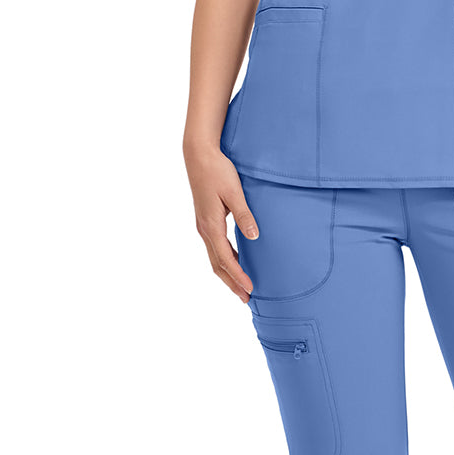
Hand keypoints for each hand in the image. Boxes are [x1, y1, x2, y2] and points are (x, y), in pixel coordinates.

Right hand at [184, 143, 258, 303]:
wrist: (199, 155)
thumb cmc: (218, 171)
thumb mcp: (234, 192)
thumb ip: (244, 215)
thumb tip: (254, 237)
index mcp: (211, 225)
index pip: (226, 259)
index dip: (238, 276)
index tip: (251, 290)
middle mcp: (204, 229)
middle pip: (217, 265)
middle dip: (232, 283)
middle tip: (247, 299)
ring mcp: (203, 226)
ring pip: (214, 258)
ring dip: (228, 274)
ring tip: (242, 287)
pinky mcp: (205, 220)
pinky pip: (215, 247)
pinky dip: (224, 260)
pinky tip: (235, 262)